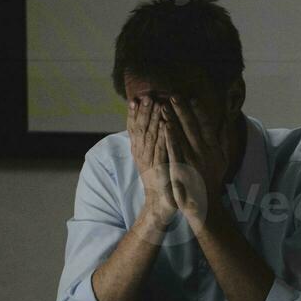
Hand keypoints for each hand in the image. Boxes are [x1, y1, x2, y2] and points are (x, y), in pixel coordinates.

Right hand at [127, 97, 176, 225]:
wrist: (161, 205)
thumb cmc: (161, 181)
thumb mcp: (153, 161)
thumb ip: (152, 144)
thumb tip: (152, 127)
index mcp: (140, 152)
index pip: (134, 130)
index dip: (133, 115)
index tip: (134, 99)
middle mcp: (142, 156)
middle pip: (141, 130)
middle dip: (143, 112)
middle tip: (146, 95)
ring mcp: (151, 162)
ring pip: (151, 137)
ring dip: (153, 119)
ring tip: (156, 104)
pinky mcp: (161, 169)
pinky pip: (162, 150)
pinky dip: (163, 136)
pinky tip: (166, 125)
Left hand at [161, 95, 228, 226]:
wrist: (206, 204)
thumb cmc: (213, 180)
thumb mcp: (224, 159)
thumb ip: (224, 139)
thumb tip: (227, 120)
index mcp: (214, 148)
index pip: (206, 125)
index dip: (199, 111)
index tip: (192, 97)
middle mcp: (204, 153)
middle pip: (192, 127)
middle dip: (183, 110)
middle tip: (174, 95)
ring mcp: (192, 161)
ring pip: (182, 136)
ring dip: (173, 120)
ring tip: (164, 106)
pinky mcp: (181, 169)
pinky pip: (175, 150)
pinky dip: (170, 137)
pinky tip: (164, 127)